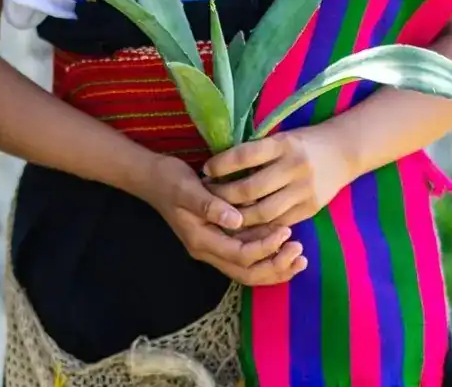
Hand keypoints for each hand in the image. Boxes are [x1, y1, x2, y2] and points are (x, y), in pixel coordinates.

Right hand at [142, 154, 307, 286]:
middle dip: (275, 267)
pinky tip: (282, 243)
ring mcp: (212, 245)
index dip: (265, 248)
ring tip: (299, 254)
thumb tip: (236, 220)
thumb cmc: (169, 179)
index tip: (285, 230)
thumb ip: (210, 204)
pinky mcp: (217, 237)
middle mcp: (207, 249)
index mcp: (200, 239)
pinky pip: (244, 254)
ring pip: (247, 268)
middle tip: (300, 253)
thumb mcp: (186, 187)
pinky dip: (264, 253)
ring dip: (273, 264)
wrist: (151, 178)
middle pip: (246, 273)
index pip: (240, 256)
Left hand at [203, 126, 351, 229]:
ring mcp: (304, 190)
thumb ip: (258, 152)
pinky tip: (245, 225)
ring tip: (222, 214)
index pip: (245, 155)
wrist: (344, 152)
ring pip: (263, 212)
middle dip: (224, 196)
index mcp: (284, 144)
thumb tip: (220, 165)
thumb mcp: (282, 137)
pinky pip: (278, 223)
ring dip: (238, 216)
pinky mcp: (311, 208)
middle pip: (250, 189)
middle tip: (207, 196)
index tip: (205, 169)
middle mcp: (294, 167)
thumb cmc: (304, 142)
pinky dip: (259, 227)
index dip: (222, 164)